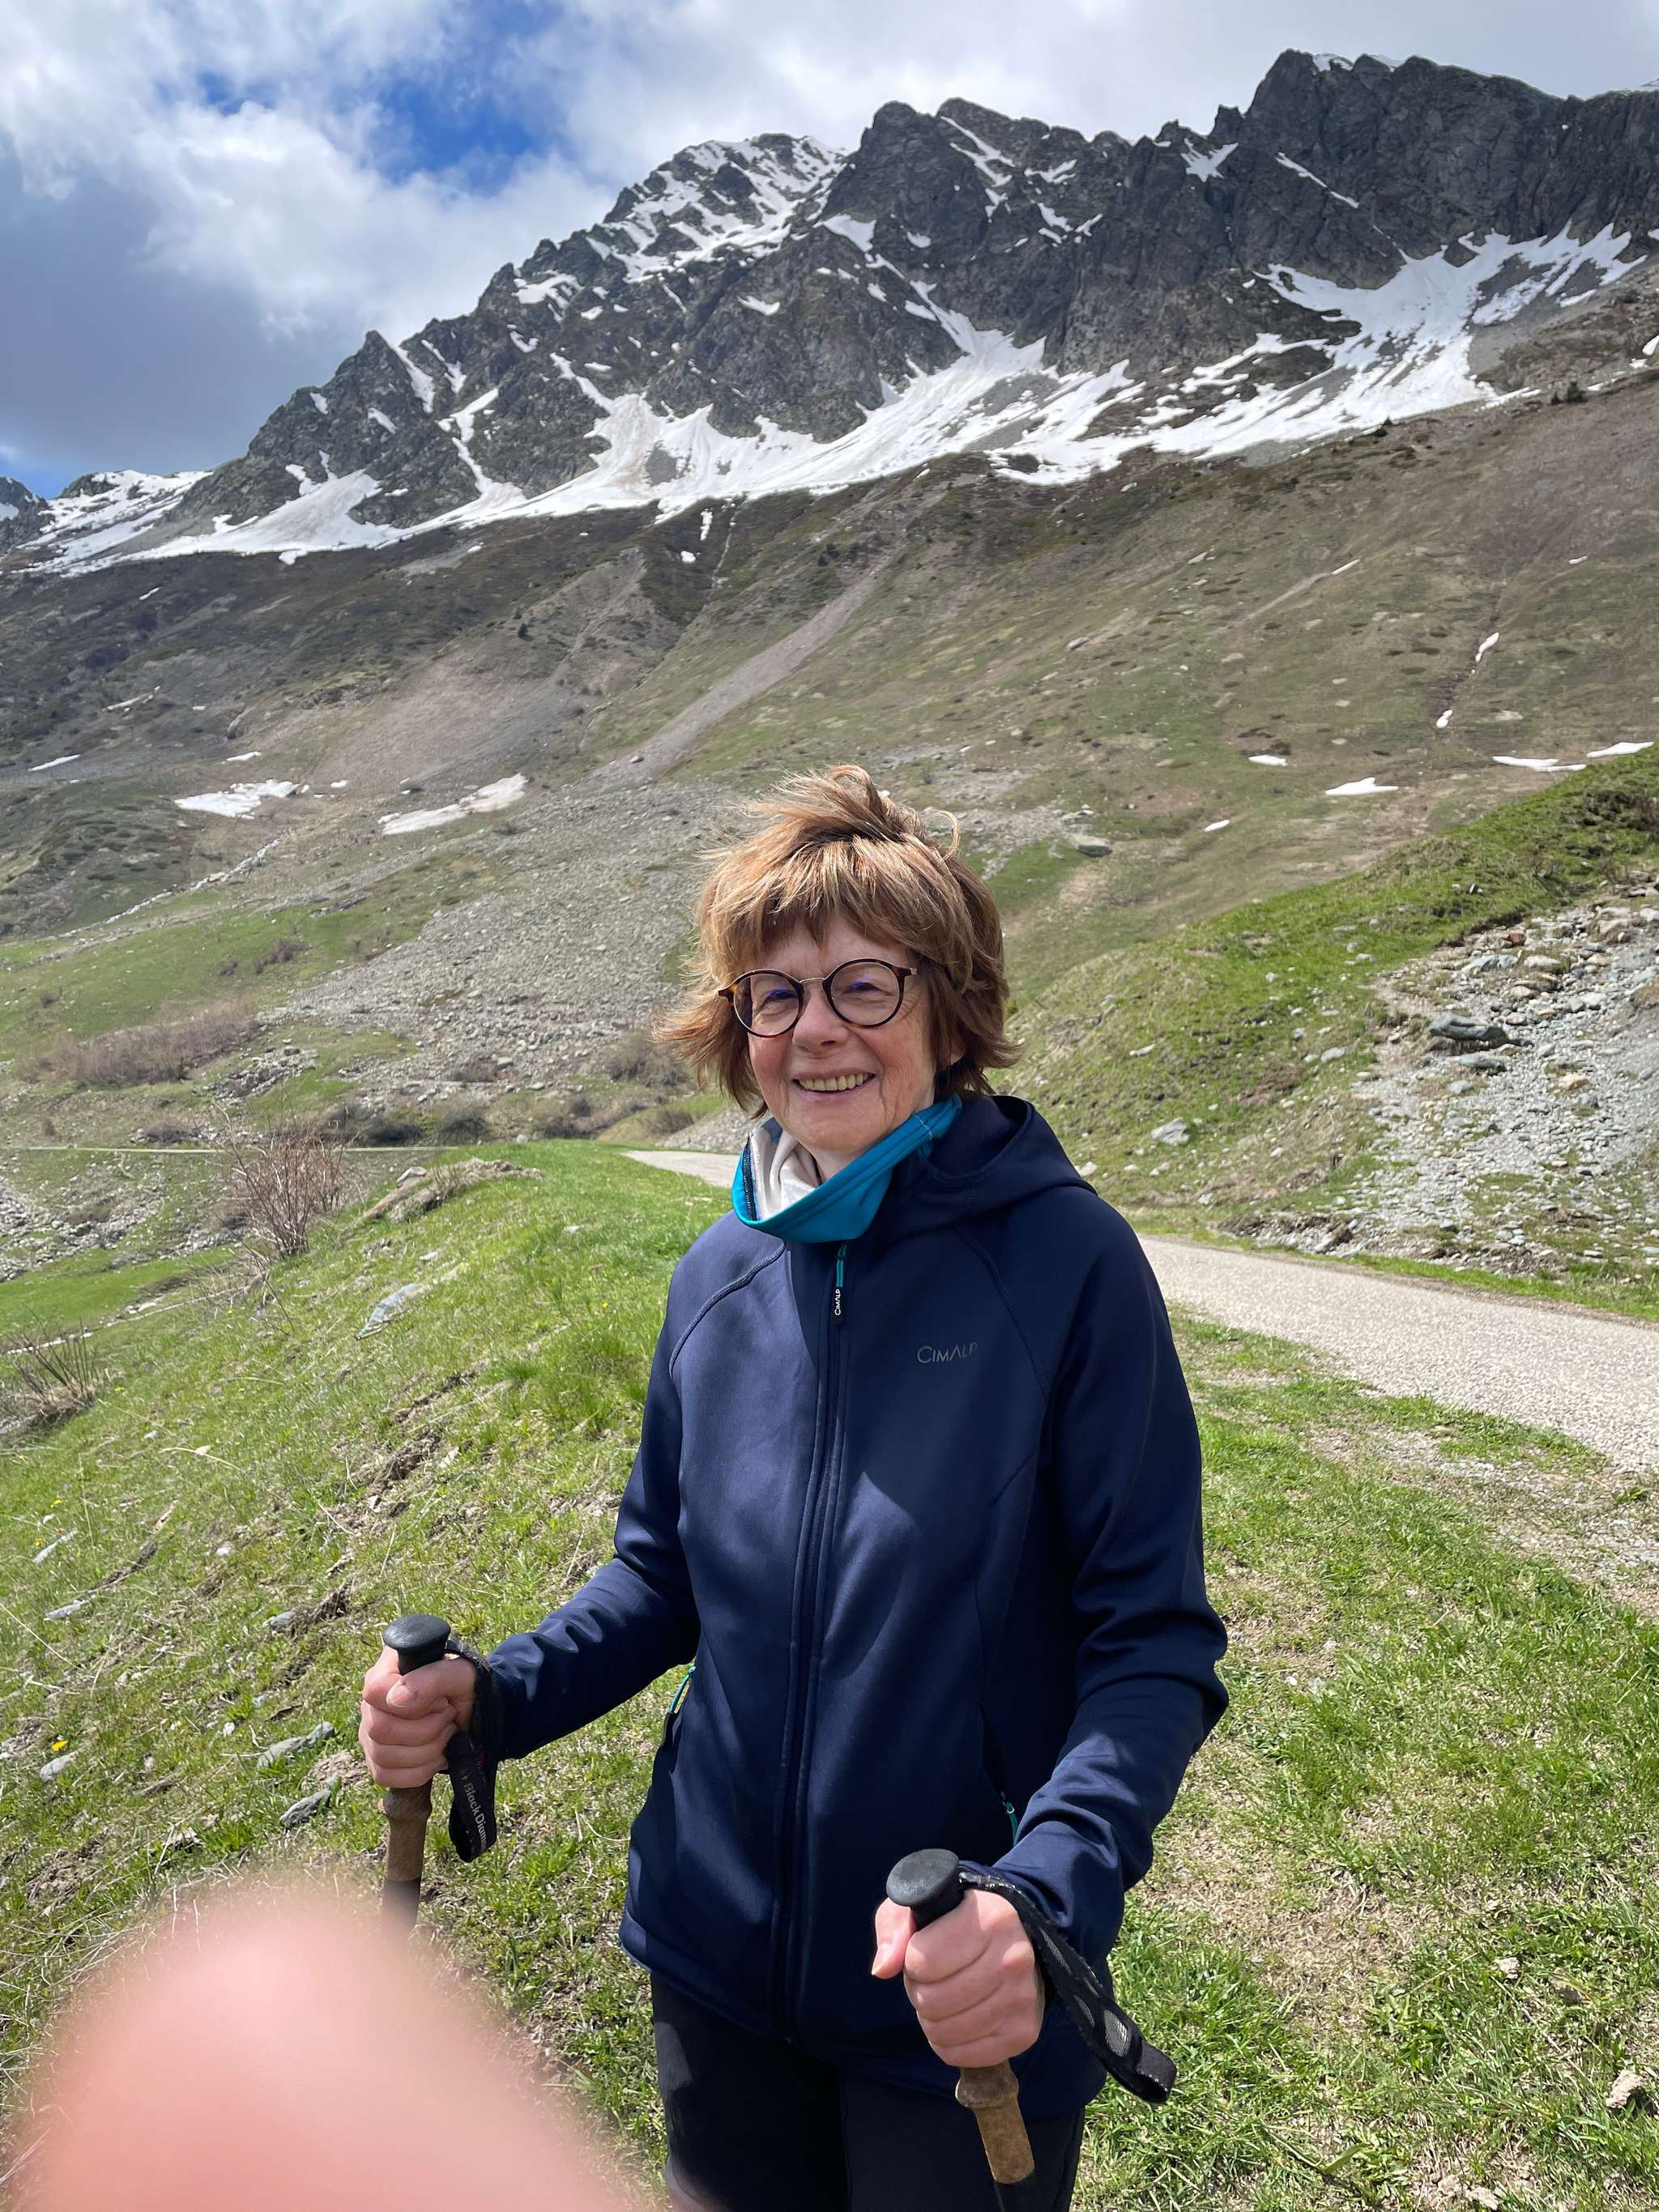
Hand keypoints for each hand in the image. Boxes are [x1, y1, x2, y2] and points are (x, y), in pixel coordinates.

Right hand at [358, 1646, 475, 1787]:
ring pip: (384, 1757)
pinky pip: (386, 1777)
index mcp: (386, 1671)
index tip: (440, 1701)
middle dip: (426, 1730)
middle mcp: (371, 1704)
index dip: (410, 1703)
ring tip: (446, 1733)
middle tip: (448, 1717)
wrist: (471, 1712)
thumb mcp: (460, 1674)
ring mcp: (369, 1735)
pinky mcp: (377, 1762)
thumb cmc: (463, 1687)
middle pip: (379, 1729)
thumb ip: (432, 1678)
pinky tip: (437, 1755)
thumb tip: (396, 1699)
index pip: (375, 1691)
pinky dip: (420, 1771)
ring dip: (428, 1750)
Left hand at [870, 1888, 1043, 2069]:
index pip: (922, 1961)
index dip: (912, 1961)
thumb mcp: (923, 1905)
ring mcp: (1022, 1999)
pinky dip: (947, 2043)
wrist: (1016, 1943)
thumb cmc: (960, 1923)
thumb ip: (895, 1927)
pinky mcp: (1023, 2033)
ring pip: (944, 2032)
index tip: (923, 1952)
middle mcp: (1013, 1958)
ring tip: (944, 1997)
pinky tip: (956, 2018)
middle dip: (919, 1992)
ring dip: (931, 2019)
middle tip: (932, 1980)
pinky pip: (961, 2055)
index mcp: (991, 1918)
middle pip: (931, 2001)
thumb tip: (882, 1969)